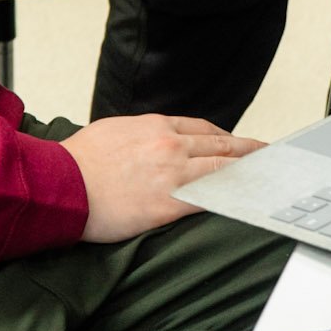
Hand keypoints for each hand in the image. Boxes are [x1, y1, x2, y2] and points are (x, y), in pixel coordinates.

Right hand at [60, 115, 263, 241]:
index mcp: (155, 125)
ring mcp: (171, 174)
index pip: (202, 128)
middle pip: (220, 145)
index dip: (224, 136)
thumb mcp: (114, 130)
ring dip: (246, 173)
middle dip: (247, 150)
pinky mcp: (167, 205)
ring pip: (221, 170)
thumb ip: (140, 133)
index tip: (237, 142)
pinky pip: (208, 200)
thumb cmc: (80, 160)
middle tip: (268, 154)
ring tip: (264, 178)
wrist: (62, 184)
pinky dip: (229, 198)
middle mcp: (169, 145)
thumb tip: (150, 141)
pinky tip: (242, 202)